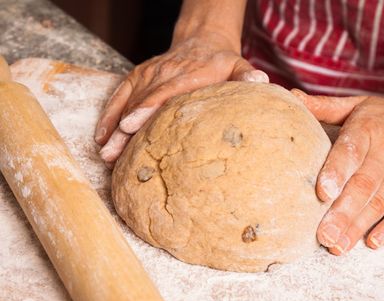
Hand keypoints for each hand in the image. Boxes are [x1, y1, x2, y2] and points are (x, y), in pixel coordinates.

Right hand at [94, 31, 267, 165]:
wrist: (202, 41)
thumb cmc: (222, 62)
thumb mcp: (239, 66)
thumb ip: (247, 76)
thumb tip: (260, 81)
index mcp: (188, 75)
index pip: (164, 93)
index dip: (146, 110)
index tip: (131, 127)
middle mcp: (164, 73)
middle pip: (141, 102)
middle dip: (124, 129)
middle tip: (112, 154)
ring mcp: (149, 74)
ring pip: (128, 101)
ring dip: (114, 128)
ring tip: (105, 153)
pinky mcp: (138, 76)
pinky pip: (119, 94)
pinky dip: (109, 114)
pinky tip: (101, 135)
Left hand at [292, 89, 383, 253]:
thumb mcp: (360, 105)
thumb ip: (325, 107)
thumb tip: (291, 98)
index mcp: (368, 127)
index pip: (350, 151)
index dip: (336, 172)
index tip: (322, 194)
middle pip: (363, 184)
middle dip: (342, 213)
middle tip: (323, 236)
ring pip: (381, 200)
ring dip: (359, 226)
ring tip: (338, 246)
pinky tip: (374, 242)